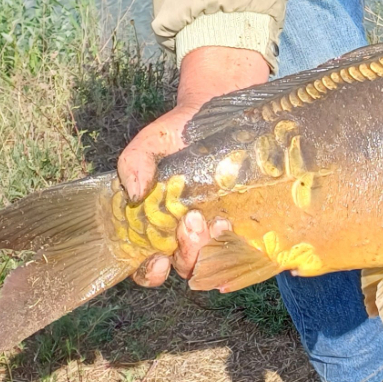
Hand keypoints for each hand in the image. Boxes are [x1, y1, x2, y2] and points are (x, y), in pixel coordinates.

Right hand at [116, 45, 269, 285]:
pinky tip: (238, 224)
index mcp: (159, 225)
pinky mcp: (247, 220)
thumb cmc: (179, 131)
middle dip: (188, 252)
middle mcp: (188, 233)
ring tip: (218, 221)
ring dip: (215, 249)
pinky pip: (248, 245)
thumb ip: (135, 162)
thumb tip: (134, 194)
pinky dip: (245, 247)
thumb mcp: (151, 142)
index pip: (148, 265)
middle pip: (186, 265)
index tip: (158, 260)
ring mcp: (219, 228)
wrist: (218, 109)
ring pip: (216, 259)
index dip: (150, 271)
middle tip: (191, 221)